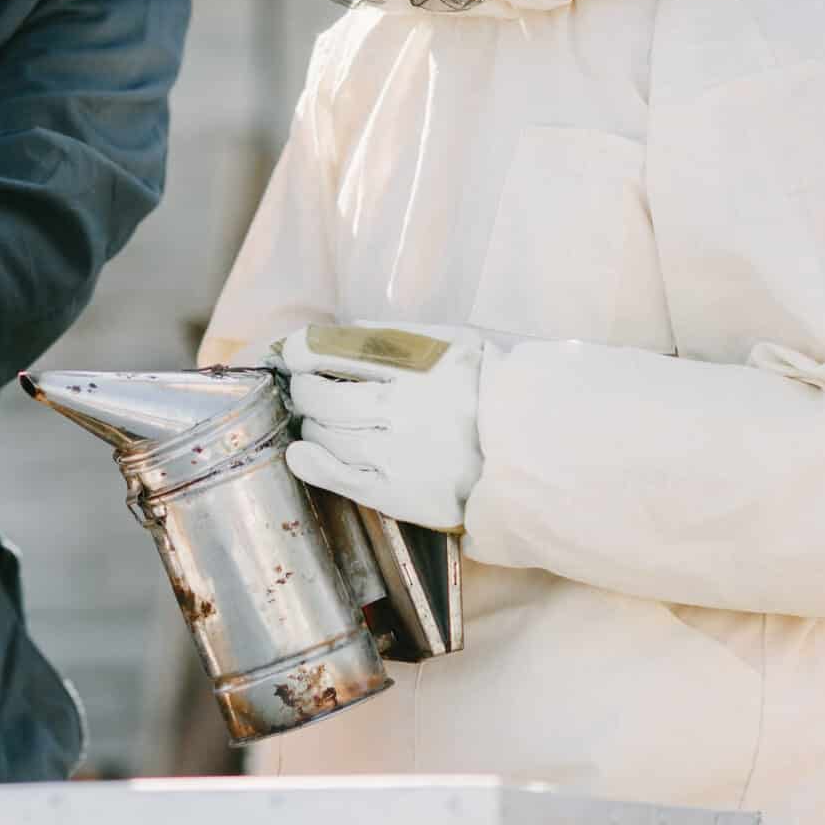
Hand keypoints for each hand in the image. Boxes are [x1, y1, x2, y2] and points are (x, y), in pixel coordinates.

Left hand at [267, 323, 487, 531]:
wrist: (531, 452)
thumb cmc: (490, 392)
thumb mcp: (456, 344)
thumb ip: (401, 336)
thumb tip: (344, 331)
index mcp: (419, 365)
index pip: (339, 351)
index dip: (304, 351)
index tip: (293, 352)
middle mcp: (404, 408)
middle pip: (327, 396)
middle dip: (305, 390)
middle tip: (305, 389)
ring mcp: (400, 453)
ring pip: (330, 435)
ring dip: (312, 424)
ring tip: (316, 420)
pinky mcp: (401, 493)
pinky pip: (343, 479)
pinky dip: (314, 465)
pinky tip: (300, 456)